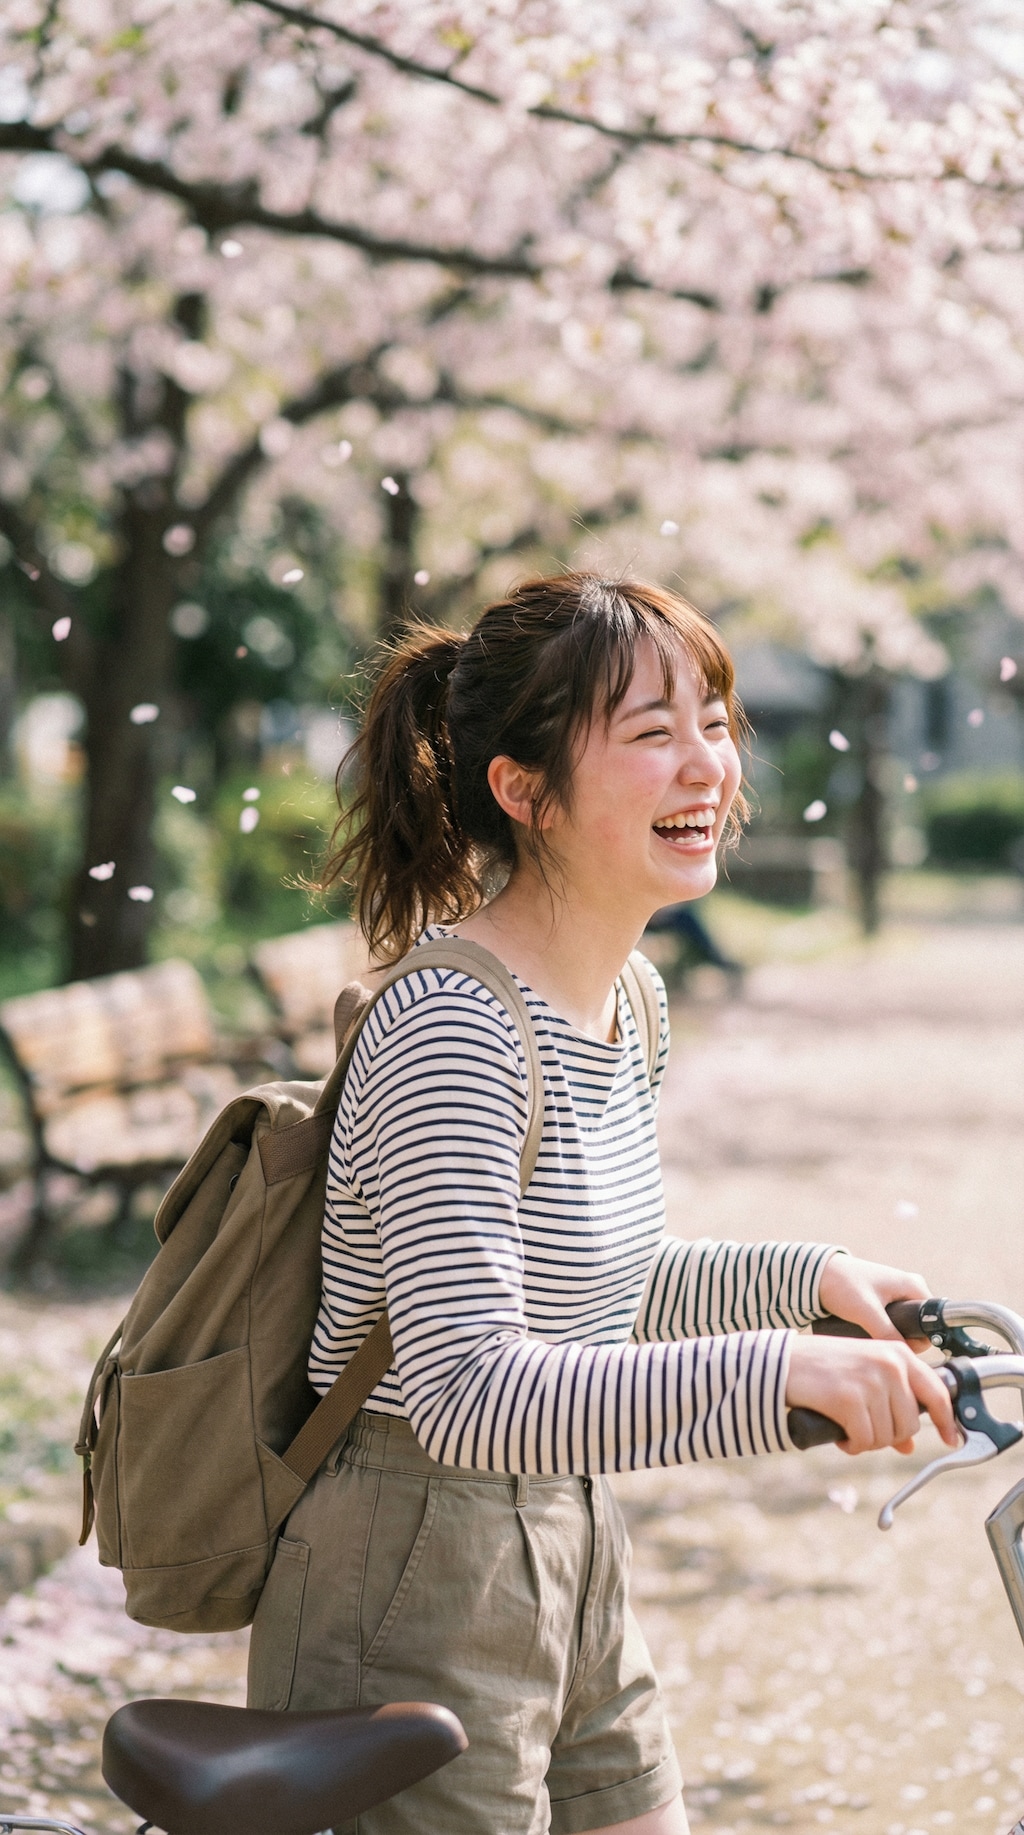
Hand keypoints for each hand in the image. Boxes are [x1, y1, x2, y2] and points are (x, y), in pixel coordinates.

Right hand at [786, 1333, 957, 1455]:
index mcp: (898, 1353)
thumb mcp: (864, 1376)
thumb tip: (910, 1444)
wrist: (783, 1363)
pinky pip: (864, 1440)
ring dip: (868, 1440)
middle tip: (865, 1428)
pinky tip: (840, 1434)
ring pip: (888, 1436)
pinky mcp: (850, 1400)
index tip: (951, 1439)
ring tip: (848, 1426)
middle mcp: (889, 1365)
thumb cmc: (823, 1368)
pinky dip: (852, 1444)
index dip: (946, 1421)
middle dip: (889, 1435)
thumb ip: (891, 1404)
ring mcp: (870, 1382)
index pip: (937, 1392)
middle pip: (910, 1424)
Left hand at [818, 1253, 929, 1345]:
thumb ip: (886, 1332)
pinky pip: (894, 1322)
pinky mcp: (884, 1300)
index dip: (921, 1340)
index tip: (902, 1351)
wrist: (818, 1273)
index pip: (932, 1321)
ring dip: (893, 1337)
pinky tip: (872, 1339)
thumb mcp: (866, 1311)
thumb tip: (903, 1353)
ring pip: (905, 1326)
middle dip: (905, 1340)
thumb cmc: (842, 1284)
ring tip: (874, 1343)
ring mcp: (897, 1294)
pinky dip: (885, 1332)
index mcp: (914, 1286)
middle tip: (884, 1348)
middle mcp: (909, 1289)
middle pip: (919, 1326)